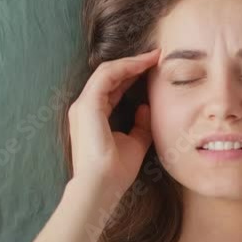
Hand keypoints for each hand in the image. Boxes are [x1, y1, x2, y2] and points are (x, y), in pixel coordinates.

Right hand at [66, 48, 159, 192]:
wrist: (101, 186)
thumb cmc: (115, 171)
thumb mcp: (135, 143)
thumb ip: (140, 125)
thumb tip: (145, 108)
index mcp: (94, 116)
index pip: (114, 88)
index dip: (133, 75)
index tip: (155, 68)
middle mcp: (85, 107)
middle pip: (111, 76)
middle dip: (134, 64)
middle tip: (157, 56)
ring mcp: (84, 105)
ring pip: (108, 71)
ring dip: (132, 61)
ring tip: (154, 56)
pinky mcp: (87, 105)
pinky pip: (107, 76)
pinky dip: (126, 67)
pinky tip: (144, 63)